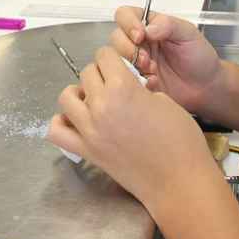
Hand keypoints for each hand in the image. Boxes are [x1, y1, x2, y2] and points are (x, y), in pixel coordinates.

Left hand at [47, 46, 220, 206]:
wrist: (179, 182)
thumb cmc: (181, 141)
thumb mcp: (165, 101)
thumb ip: (139, 89)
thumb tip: (128, 86)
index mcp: (122, 88)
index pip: (104, 56)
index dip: (114, 58)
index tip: (121, 66)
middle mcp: (100, 106)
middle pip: (86, 74)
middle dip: (100, 74)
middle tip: (114, 84)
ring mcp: (89, 131)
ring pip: (66, 97)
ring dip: (78, 93)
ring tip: (94, 99)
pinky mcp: (87, 151)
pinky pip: (57, 131)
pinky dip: (61, 122)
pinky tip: (77, 120)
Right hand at [108, 6, 225, 113]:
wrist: (207, 87)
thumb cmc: (200, 57)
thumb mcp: (189, 34)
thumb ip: (169, 25)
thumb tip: (147, 28)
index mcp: (150, 26)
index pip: (125, 15)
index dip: (127, 23)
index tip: (140, 35)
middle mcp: (139, 42)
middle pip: (116, 37)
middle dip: (128, 48)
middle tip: (146, 59)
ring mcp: (136, 62)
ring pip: (116, 59)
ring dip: (132, 65)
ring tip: (152, 71)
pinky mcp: (137, 81)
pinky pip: (125, 79)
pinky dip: (138, 81)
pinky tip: (154, 83)